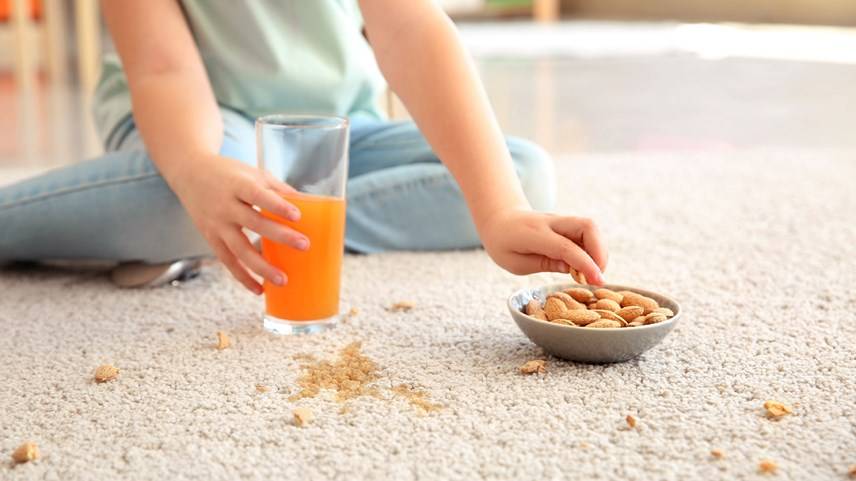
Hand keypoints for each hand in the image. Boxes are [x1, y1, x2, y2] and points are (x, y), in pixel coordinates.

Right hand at [167, 154, 308, 293]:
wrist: (189, 173)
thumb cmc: (230, 173)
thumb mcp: (253, 173)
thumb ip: (278, 189)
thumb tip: (310, 205)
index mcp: (238, 185)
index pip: (258, 195)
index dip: (277, 205)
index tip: (297, 216)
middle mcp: (225, 205)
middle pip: (253, 223)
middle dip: (280, 236)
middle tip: (304, 246)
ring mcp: (216, 224)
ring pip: (239, 249)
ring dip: (261, 267)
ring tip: (283, 280)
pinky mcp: (210, 238)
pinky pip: (228, 261)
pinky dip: (243, 277)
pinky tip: (260, 289)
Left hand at [479, 208, 607, 284]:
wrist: (499, 219)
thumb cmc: (504, 245)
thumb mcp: (516, 263)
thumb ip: (545, 264)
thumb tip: (574, 269)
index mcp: (534, 233)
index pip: (566, 247)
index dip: (585, 264)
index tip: (598, 281)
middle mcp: (551, 222)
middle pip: (588, 226)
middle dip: (600, 252)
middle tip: (597, 277)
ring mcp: (560, 220)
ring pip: (591, 227)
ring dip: (599, 251)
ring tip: (591, 273)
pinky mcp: (566, 223)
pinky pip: (587, 232)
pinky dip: (592, 249)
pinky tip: (584, 265)